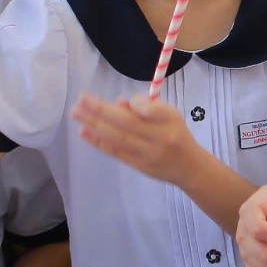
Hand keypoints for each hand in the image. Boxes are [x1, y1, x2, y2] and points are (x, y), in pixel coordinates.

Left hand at [72, 94, 196, 181]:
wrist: (189, 167)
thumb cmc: (176, 134)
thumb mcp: (170, 114)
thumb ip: (147, 107)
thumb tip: (118, 103)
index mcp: (169, 120)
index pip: (150, 110)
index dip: (135, 105)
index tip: (119, 100)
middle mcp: (159, 138)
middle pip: (127, 124)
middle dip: (102, 110)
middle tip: (81, 99)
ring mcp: (148, 154)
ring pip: (118, 137)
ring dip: (95, 124)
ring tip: (76, 112)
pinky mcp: (139, 166)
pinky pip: (116, 152)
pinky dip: (99, 141)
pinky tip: (83, 131)